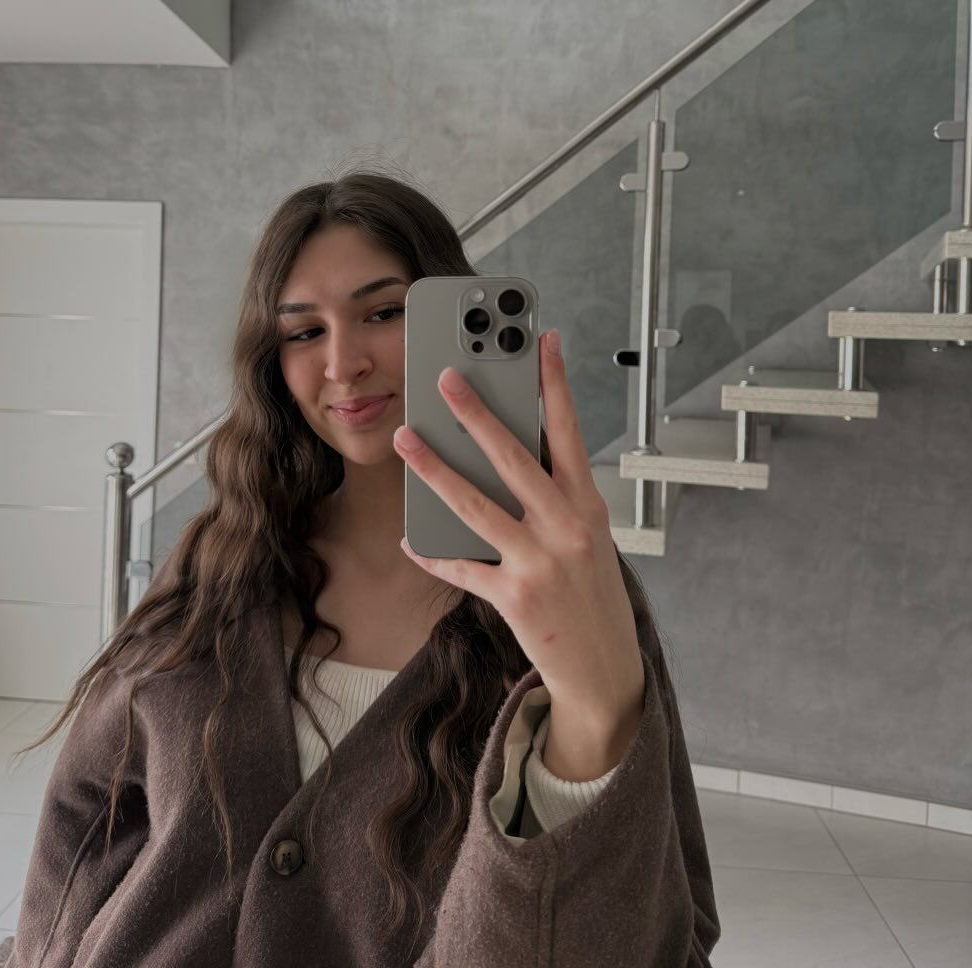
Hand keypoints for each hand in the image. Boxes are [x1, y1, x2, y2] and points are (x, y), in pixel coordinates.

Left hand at [392, 329, 643, 774]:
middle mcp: (566, 528)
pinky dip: (433, 553)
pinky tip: (411, 540)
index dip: (554, 384)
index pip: (570, 432)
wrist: (606, 669)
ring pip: (475, 505)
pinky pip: (461, 567)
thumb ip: (554, 497)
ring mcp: (539, 562)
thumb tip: (503, 458)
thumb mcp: (587, 537)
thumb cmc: (595, 595)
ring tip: (405, 440)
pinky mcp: (514, 596)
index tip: (541, 341)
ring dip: (434, 470)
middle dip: (477, 414)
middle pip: (514, 459)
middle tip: (446, 378)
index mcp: (587, 507)